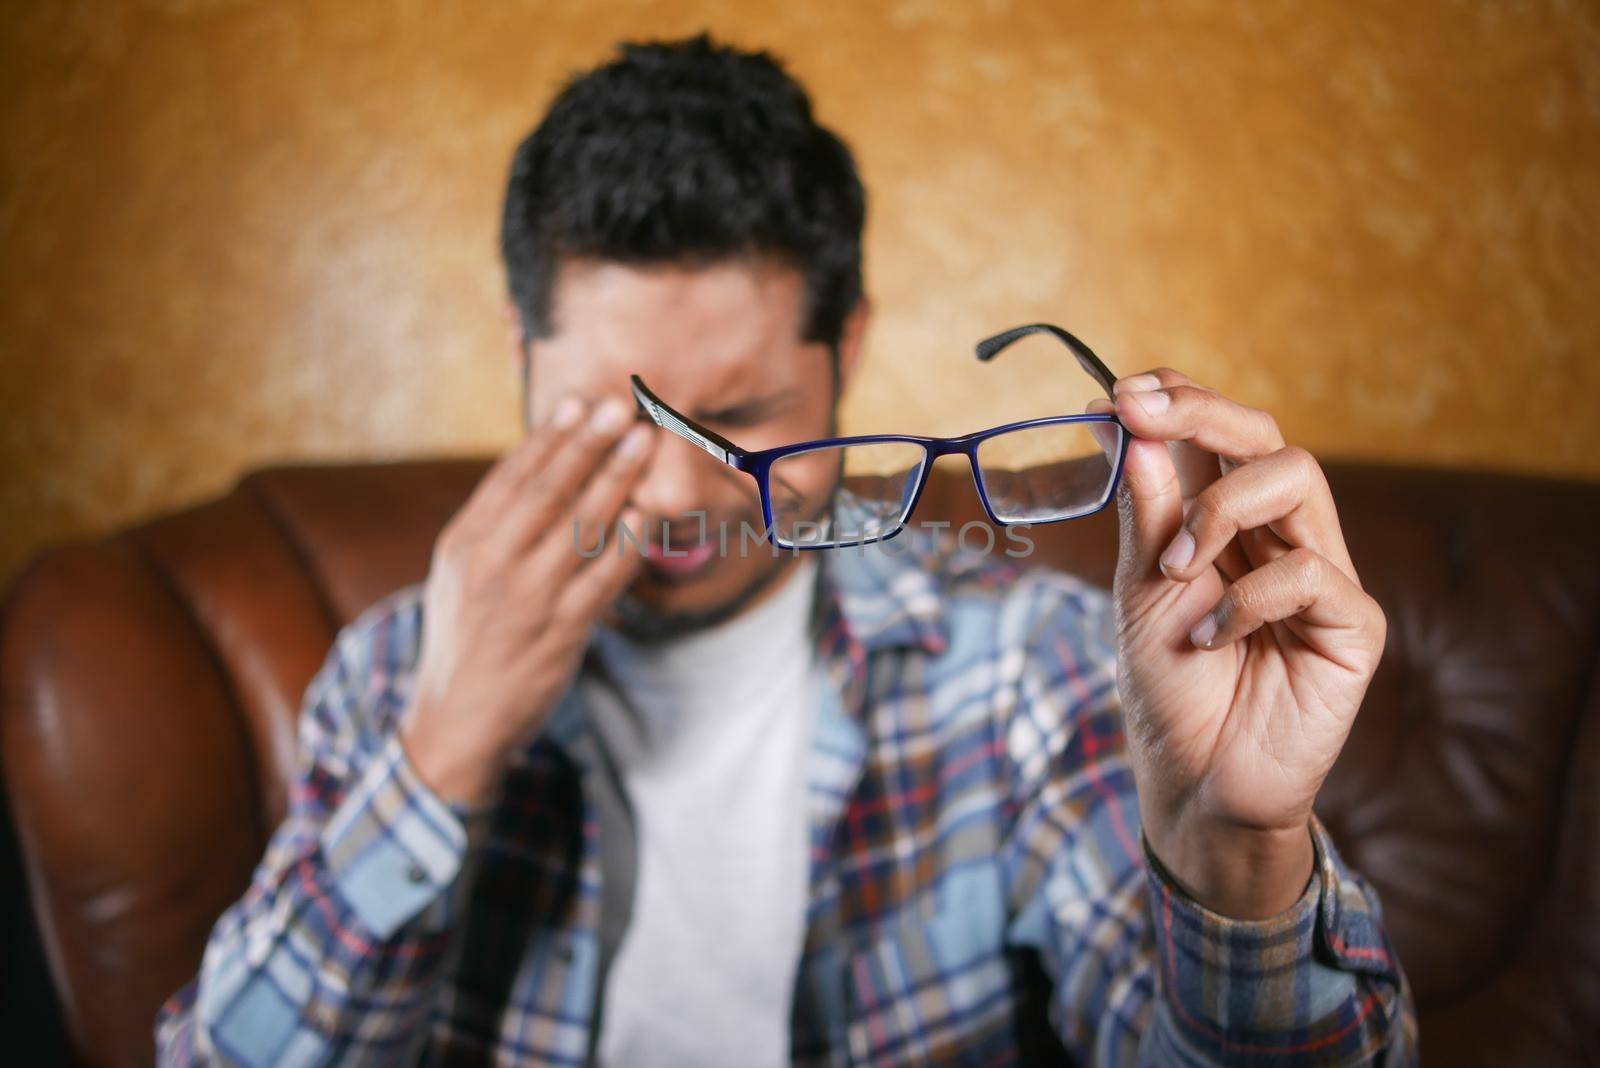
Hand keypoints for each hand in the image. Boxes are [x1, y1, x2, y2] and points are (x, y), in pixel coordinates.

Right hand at [399, 395, 657, 807]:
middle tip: (620, 406)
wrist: (456, 721)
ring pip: (581, 528)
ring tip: (643, 441)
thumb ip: (496, 524)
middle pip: (548, 493)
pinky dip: (628, 544)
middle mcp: (492, 565)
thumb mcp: (460, 574)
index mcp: (464, 543)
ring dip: (616, 480)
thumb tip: (541, 467)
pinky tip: (648, 514)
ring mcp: (529, 600)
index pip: (511, 478)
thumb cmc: (467, 637)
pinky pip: (603, 580)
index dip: (548, 438)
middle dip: (587, 445)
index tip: (578, 402)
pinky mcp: (562, 633)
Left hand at [1085, 369, 1385, 918]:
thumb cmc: (1170, 687)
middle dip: (1200, 413)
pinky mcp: (1353, 625)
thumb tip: (1131, 430)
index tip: (1120, 393)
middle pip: (1266, 436)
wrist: (1195, 782)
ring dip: (1218, 508)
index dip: (1181, 399)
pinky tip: (1209, 638)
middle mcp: (1283, 536)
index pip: (1221, 434)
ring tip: (1173, 570)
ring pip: (1297, 479)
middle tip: (1138, 414)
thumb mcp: (1141, 590)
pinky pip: (1309, 572)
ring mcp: (1324, 575)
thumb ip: (1147, 513)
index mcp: (1231, 522)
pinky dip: (1245, 599)